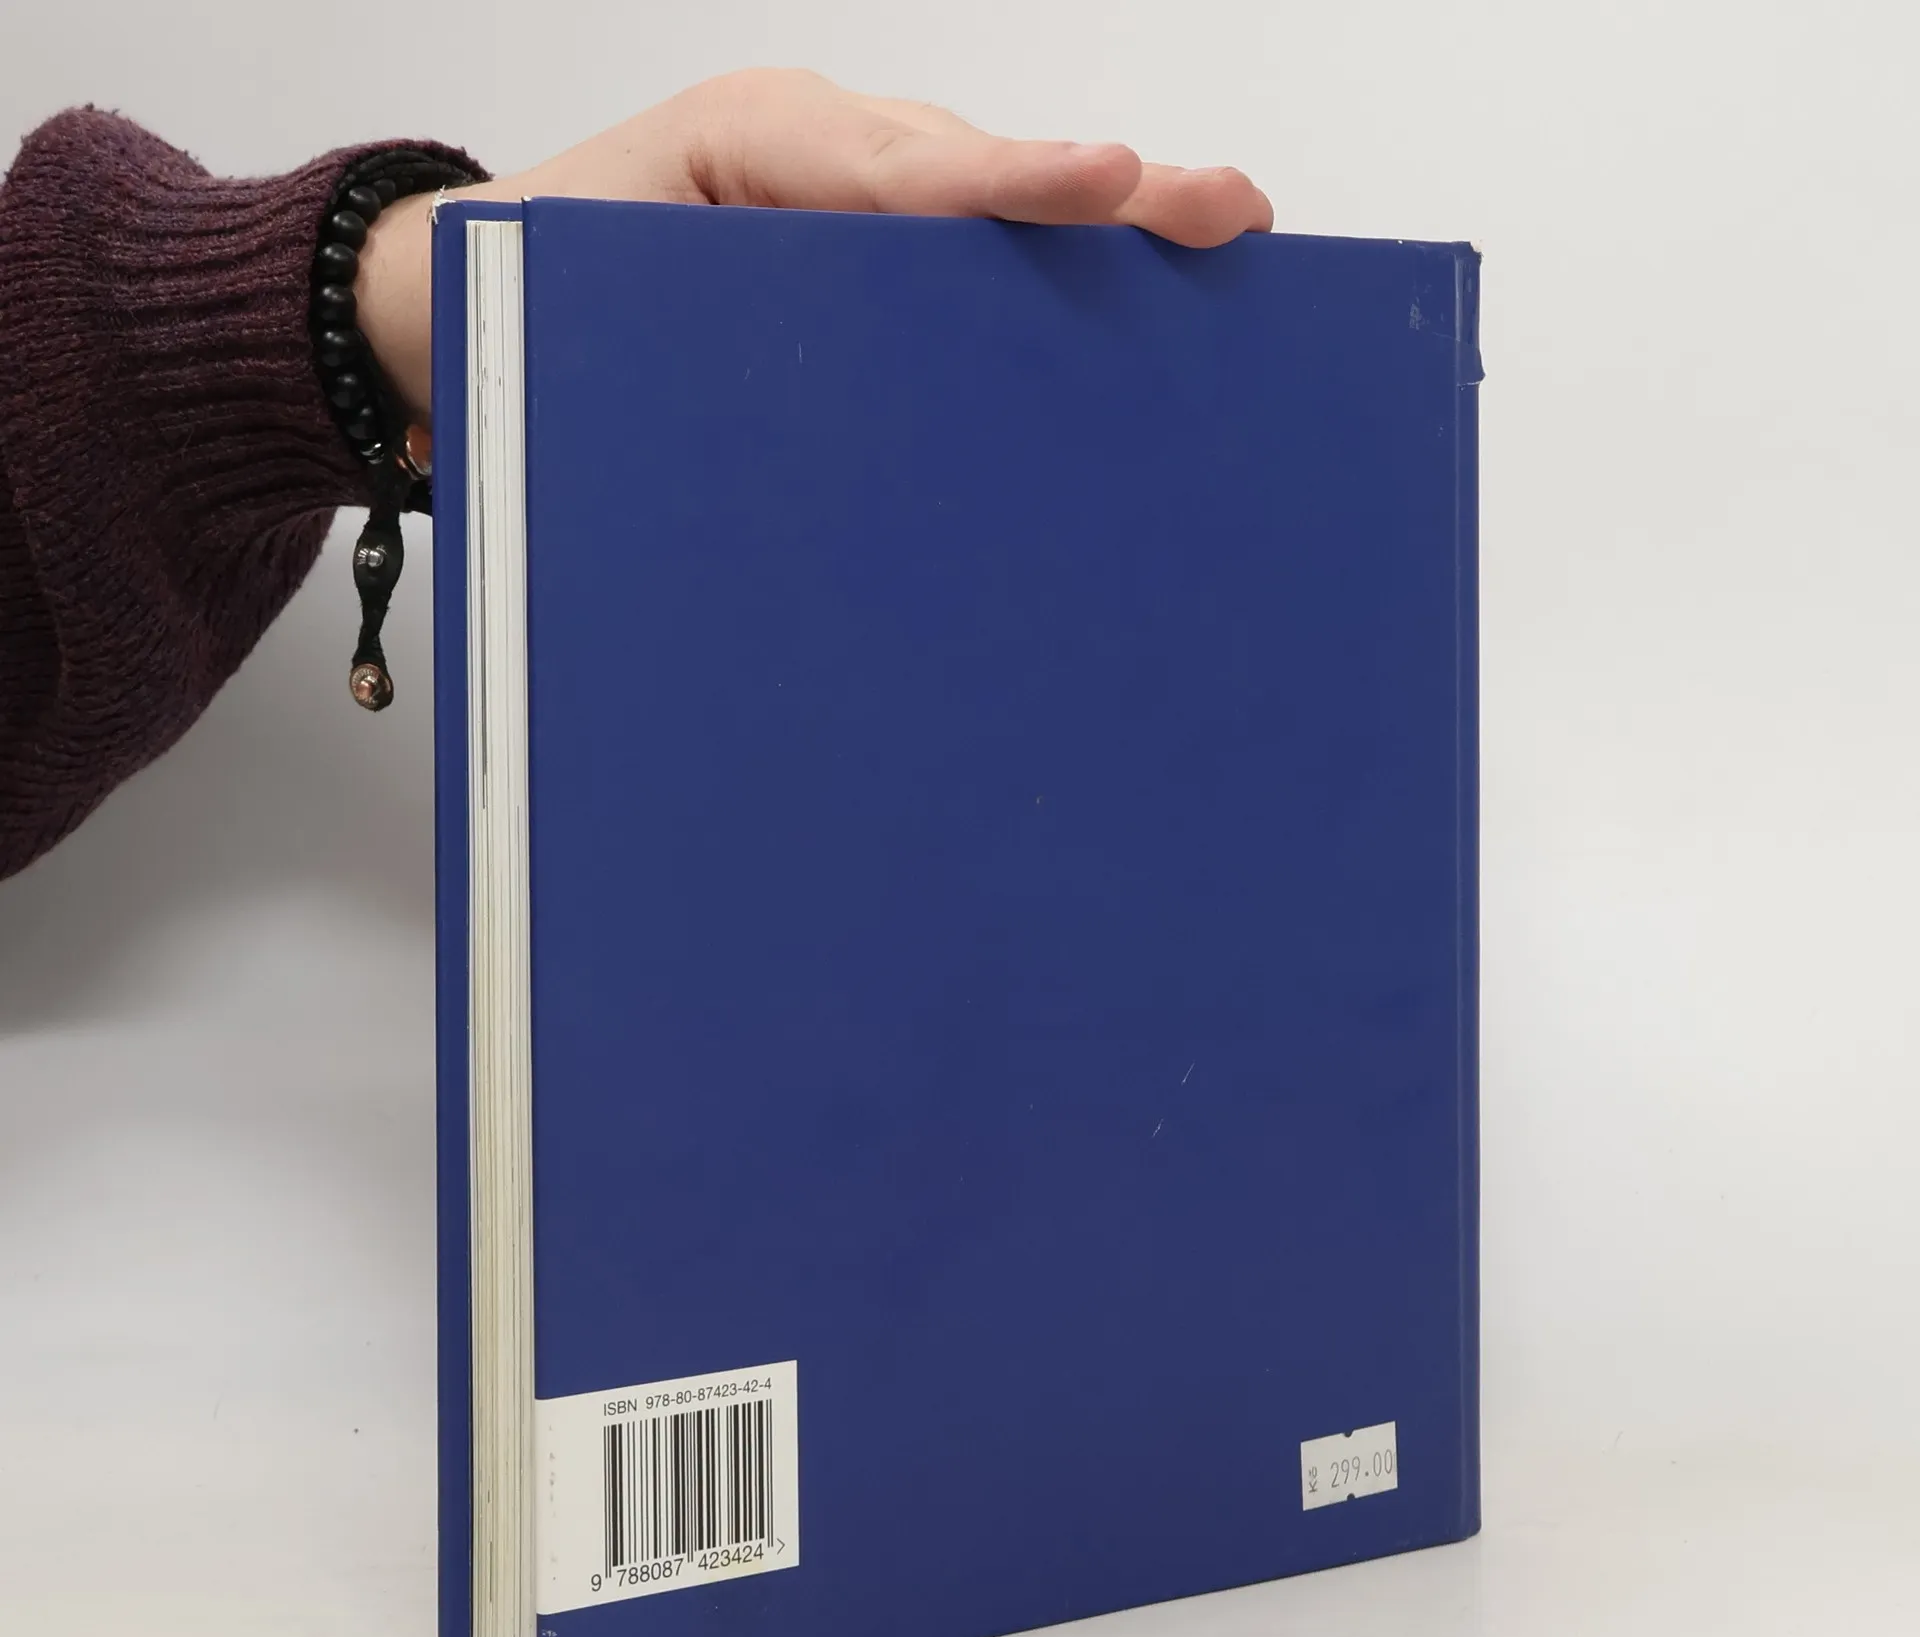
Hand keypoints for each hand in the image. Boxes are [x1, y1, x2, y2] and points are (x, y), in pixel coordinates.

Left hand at [357, 69, 1272, 419]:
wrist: (453, 291)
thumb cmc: (523, 295)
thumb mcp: (583, 305)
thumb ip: (684, 330)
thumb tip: (810, 423)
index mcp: (750, 146)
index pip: (898, 170)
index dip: (1007, 185)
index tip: (1101, 187)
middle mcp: (815, 151)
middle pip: (974, 168)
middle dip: (1097, 189)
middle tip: (1218, 208)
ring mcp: (843, 190)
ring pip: (983, 198)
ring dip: (1101, 217)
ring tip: (1219, 231)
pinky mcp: (857, 240)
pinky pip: (962, 240)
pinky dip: (1051, 255)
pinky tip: (1136, 277)